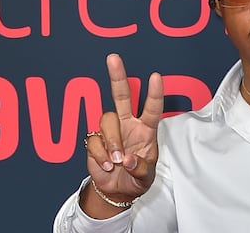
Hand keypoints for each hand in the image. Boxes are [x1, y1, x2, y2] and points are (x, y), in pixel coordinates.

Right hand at [84, 54, 163, 210]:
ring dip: (112, 141)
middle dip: (117, 76)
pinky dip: (100, 156)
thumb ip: (139, 169)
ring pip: (106, 119)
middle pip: (121, 95)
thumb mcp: (145, 178)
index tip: (155, 76)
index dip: (154, 93)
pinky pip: (94, 140)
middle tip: (113, 58)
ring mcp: (110, 131)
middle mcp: (128, 124)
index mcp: (146, 129)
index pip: (152, 108)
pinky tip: (106, 166)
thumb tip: (127, 160)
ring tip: (116, 161)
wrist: (117, 191)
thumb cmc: (136, 178)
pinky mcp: (94, 140)